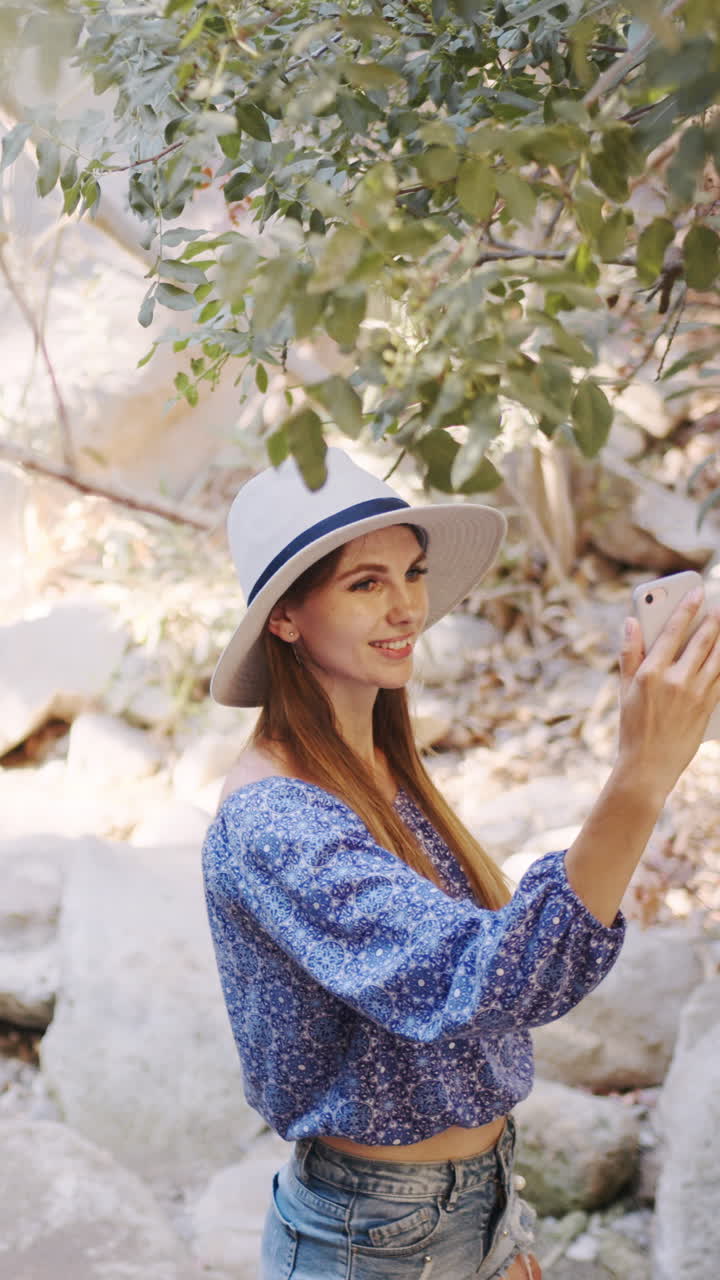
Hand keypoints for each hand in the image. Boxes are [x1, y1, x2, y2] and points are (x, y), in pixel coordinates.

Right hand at [617, 587, 719, 799]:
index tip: (696, 592)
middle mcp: (676, 681)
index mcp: (651, 673)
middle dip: (713, 620)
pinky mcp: (708, 707)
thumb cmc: (632, 727)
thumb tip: (631, 622)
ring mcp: (696, 694)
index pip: (672, 632)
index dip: (686, 609)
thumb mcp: (624, 690)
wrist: (648, 767)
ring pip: (718, 658)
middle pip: (701, 641)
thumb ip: (629, 653)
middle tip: (719, 605)